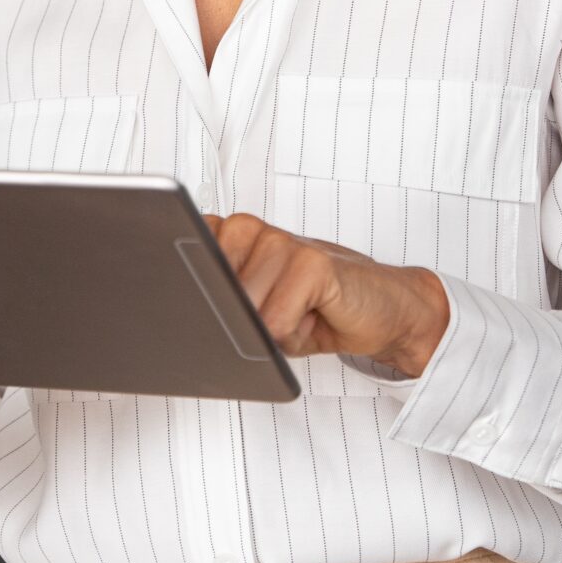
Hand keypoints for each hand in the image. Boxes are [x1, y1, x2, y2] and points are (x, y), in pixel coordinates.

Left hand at [205, 213, 450, 375]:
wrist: (380, 309)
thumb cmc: (314, 309)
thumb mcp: (254, 311)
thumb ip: (222, 304)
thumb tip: (194, 317)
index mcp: (227, 235)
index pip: (181, 265)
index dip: (196, 299)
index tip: (212, 307)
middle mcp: (248, 228)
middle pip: (212, 298)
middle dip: (241, 322)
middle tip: (276, 311)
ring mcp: (280, 241)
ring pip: (244, 314)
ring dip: (273, 330)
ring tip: (298, 312)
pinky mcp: (311, 262)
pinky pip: (274, 322)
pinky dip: (294, 334)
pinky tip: (314, 315)